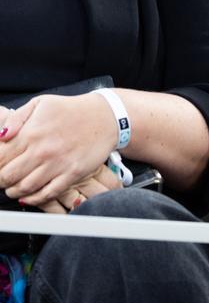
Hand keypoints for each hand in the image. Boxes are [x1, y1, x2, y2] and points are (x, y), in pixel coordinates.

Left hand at [0, 93, 117, 206]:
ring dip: (14, 191)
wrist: (104, 117)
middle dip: (1, 180)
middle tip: (2, 179)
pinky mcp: (72, 174)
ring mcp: (58, 164)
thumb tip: (0, 136)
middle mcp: (43, 150)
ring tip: (12, 188)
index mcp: (32, 132)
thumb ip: (17, 118)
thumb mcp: (40, 103)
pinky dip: (34, 199)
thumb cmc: (71, 110)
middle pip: (9, 176)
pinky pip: (48, 193)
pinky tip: (29, 196)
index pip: (0, 157)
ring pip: (26, 187)